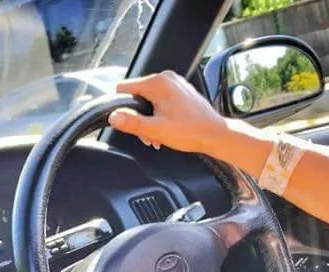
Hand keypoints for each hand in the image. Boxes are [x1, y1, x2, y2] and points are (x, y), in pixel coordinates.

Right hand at [109, 71, 227, 154]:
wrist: (215, 134)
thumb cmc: (191, 131)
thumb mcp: (156, 130)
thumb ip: (132, 123)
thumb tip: (113, 117)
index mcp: (158, 83)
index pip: (123, 88)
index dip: (122, 107)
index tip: (129, 123)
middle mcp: (165, 78)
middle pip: (136, 96)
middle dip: (138, 117)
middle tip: (148, 135)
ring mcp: (173, 83)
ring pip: (148, 100)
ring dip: (148, 119)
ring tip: (157, 135)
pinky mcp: (179, 91)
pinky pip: (159, 100)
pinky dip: (158, 115)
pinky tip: (164, 129)